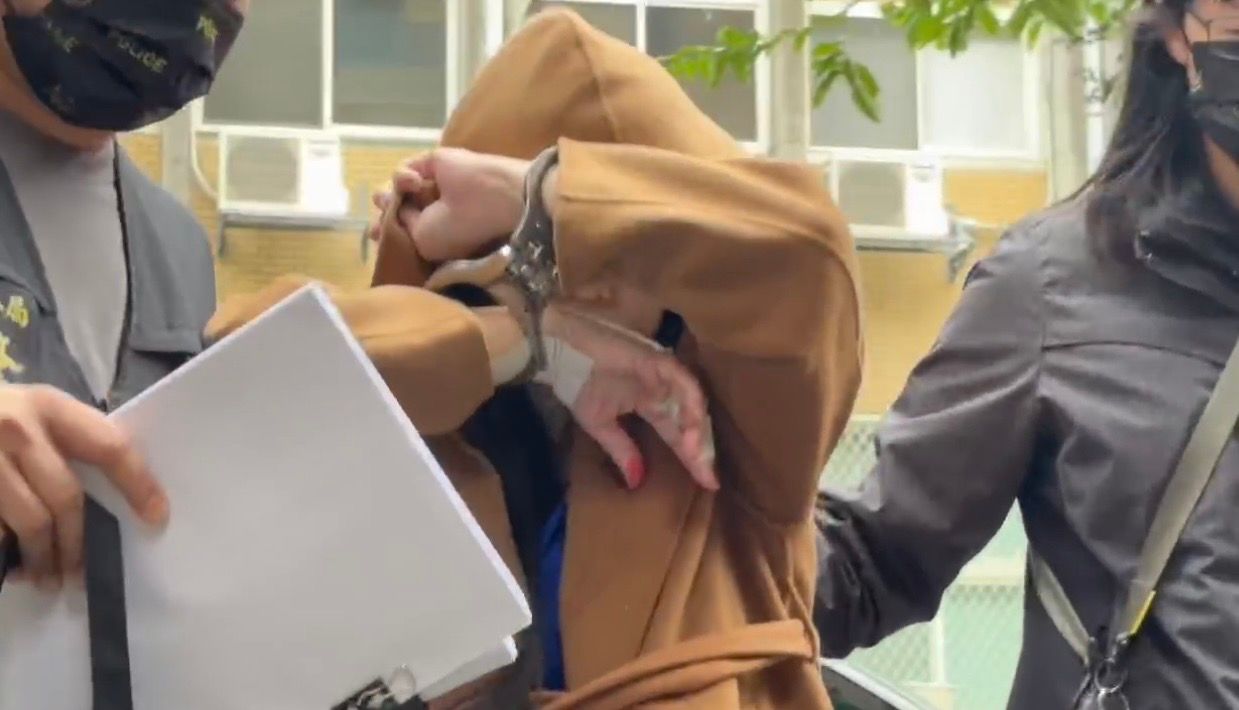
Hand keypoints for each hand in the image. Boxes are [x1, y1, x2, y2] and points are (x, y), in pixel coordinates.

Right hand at [0, 386, 166, 589]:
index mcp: (48, 406)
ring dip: (43, 558)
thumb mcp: (30, 409)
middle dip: (77, 542)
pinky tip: (11, 568)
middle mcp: (16, 429)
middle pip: (65, 497)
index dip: (137, 484)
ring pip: (29, 521)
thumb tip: (111, 495)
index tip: (156, 516)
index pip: (109, 447)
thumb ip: (65, 439)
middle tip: (81, 572)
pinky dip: (6, 554)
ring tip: (46, 578)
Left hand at [381, 148, 530, 261]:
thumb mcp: (423, 240)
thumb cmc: (460, 228)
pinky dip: (403, 175)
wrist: (490, 199)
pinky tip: (418, 181)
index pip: (403, 228)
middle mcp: (432, 208)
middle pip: (396, 206)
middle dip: (384, 208)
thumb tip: (390, 207)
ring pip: (397, 187)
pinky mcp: (431, 163)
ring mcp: (432, 185)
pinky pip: (404, 168)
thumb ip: (400, 225)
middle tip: (381, 211)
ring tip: (400, 196)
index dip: (385, 229)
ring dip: (393, 192)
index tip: (375, 233)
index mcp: (434, 232)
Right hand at [543, 306, 717, 490]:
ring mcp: (662, 373)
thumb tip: (636, 482)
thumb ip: (621, 450)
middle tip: (710, 479)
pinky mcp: (658, 360)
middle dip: (702, 450)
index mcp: (649, 403)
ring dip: (697, 430)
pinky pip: (682, 381)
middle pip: (690, 422)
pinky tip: (692, 425)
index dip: (692, 458)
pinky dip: (690, 402)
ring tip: (697, 456)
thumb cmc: (577, 381)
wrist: (560, 350)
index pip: (676, 434)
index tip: (708, 484)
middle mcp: (662, 389)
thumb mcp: (600, 424)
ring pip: (691, 402)